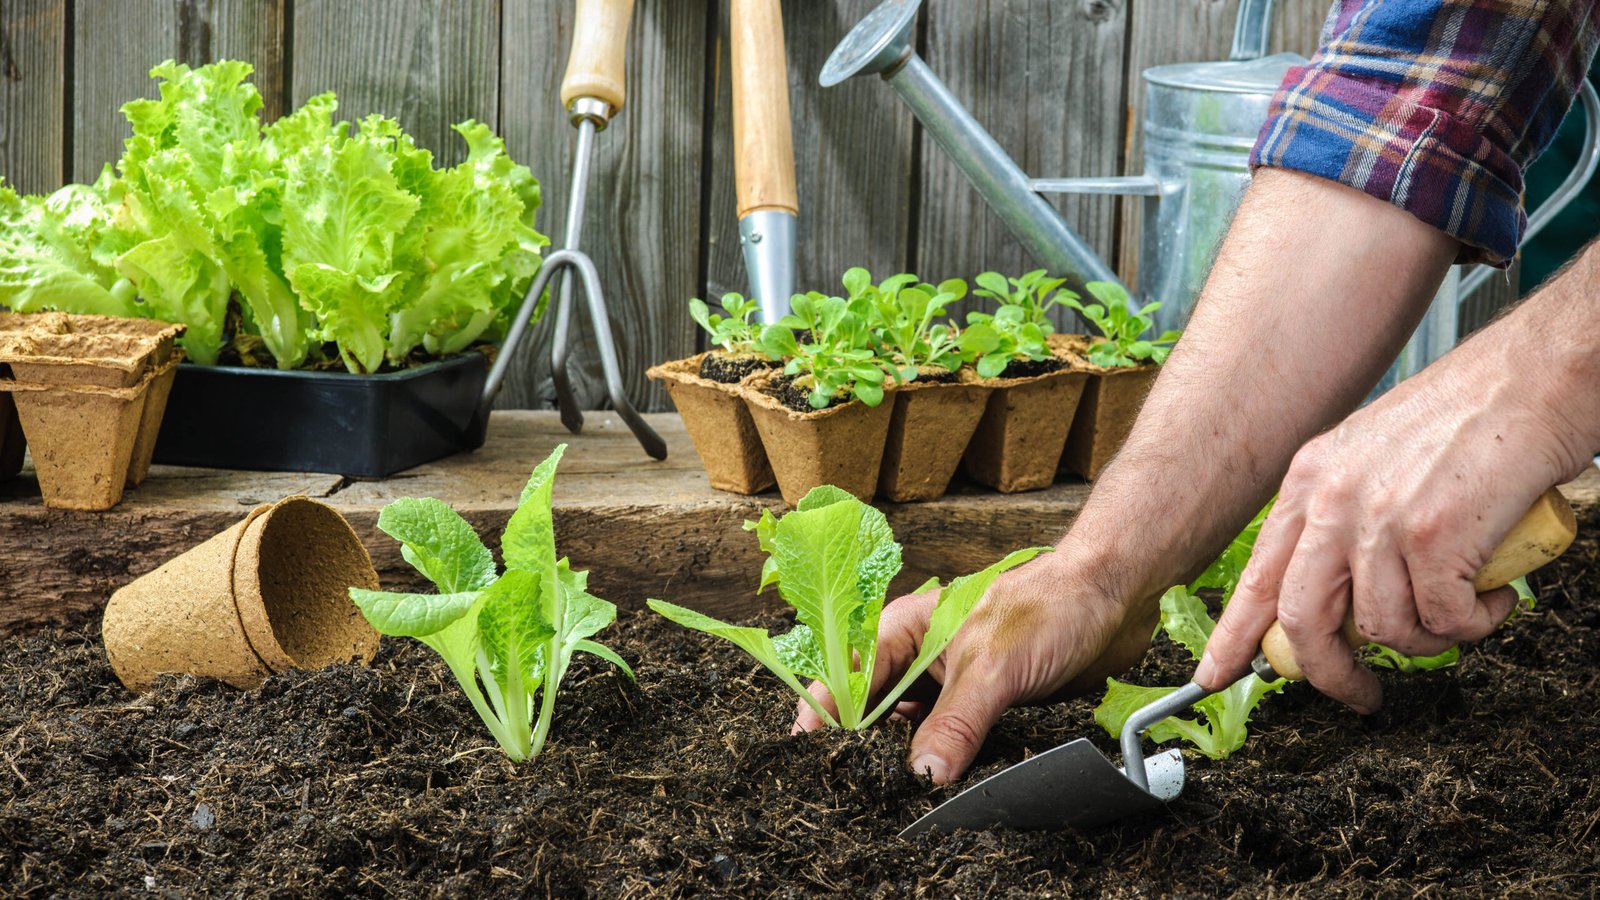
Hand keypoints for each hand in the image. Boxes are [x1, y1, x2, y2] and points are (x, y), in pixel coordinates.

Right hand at [791, 551, 1156, 782]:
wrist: (1116, 596)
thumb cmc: (1051, 604)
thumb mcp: (992, 667)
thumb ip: (955, 724)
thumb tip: (922, 777)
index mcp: (905, 629)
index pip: (847, 677)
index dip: (825, 716)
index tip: (811, 757)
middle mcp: (921, 656)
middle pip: (873, 710)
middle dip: (863, 747)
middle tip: (856, 789)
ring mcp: (952, 682)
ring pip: (912, 730)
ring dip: (906, 760)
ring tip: (893, 796)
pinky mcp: (985, 705)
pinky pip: (951, 742)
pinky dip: (944, 764)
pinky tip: (941, 787)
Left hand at [1193, 342, 1589, 711]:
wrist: (1535, 377)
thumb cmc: (1471, 418)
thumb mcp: (1374, 458)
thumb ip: (1345, 518)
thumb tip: (1341, 594)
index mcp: (1309, 480)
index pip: (1257, 575)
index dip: (1234, 635)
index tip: (1214, 675)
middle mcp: (1332, 499)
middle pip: (1301, 619)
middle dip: (1329, 673)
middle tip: (1360, 695)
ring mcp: (1379, 519)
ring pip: (1382, 629)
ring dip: (1428, 641)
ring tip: (1461, 612)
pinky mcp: (1433, 537)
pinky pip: (1443, 621)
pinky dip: (1474, 624)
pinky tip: (1492, 595)